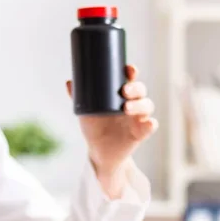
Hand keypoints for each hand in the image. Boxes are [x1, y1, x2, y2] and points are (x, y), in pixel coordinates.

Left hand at [66, 65, 156, 195]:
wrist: (99, 151)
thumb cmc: (95, 126)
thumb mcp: (85, 111)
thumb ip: (78, 97)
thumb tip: (69, 82)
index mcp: (121, 94)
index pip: (130, 79)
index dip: (131, 72)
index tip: (128, 69)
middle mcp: (132, 103)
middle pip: (140, 90)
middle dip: (135, 88)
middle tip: (124, 91)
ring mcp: (138, 118)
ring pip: (147, 106)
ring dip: (140, 105)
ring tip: (126, 107)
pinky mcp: (140, 133)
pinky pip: (150, 126)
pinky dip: (150, 124)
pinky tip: (147, 123)